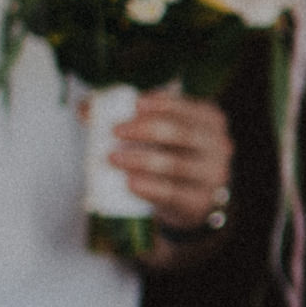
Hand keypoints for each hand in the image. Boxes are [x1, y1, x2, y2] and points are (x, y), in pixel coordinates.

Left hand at [110, 93, 233, 232]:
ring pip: (176, 165)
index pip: (186, 107)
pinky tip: (130, 183)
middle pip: (181, 133)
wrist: (194, 200)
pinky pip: (173, 193)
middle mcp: (219, 145)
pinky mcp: (199, 202)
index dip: (161, 103)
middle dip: (146, 129)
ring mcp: (213, 176)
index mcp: (210, 120)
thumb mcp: (162, 134)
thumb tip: (86, 109)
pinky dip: (149, 187)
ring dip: (141, 159)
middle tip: (115, 131)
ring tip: (112, 158)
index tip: (135, 105)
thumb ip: (129, 117)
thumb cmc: (173, 156)